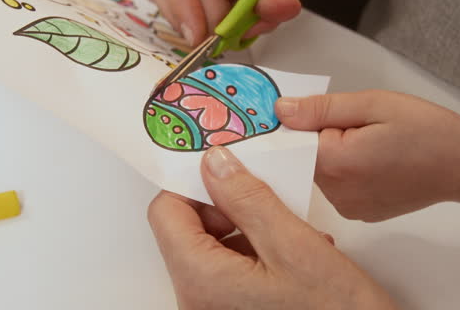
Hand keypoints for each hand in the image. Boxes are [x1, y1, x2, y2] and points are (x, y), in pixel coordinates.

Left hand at [148, 146, 395, 309]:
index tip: (227, 170)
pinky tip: (292, 256)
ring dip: (247, 229)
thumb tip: (214, 164)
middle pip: (187, 230)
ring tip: (291, 234)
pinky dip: (255, 253)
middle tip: (267, 200)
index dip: (194, 183)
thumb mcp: (293, 244)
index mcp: (202, 281)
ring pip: (210, 247)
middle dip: (226, 207)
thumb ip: (248, 198)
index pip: (165, 212)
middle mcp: (197, 301)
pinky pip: (227, 270)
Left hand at [275, 91, 459, 221]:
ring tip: (374, 143)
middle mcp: (336, 193)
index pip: (293, 140)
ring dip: (337, 154)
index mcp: (335, 164)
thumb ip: (320, 108)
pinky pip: (339, 186)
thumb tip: (281, 111)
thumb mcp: (371, 104)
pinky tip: (378, 161)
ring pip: (323, 171)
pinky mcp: (362, 213)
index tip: (328, 113)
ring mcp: (349, 208)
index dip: (307, 122)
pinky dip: (349, 171)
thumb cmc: (426, 130)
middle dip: (323, 137)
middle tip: (362, 126)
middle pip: (307, 157)